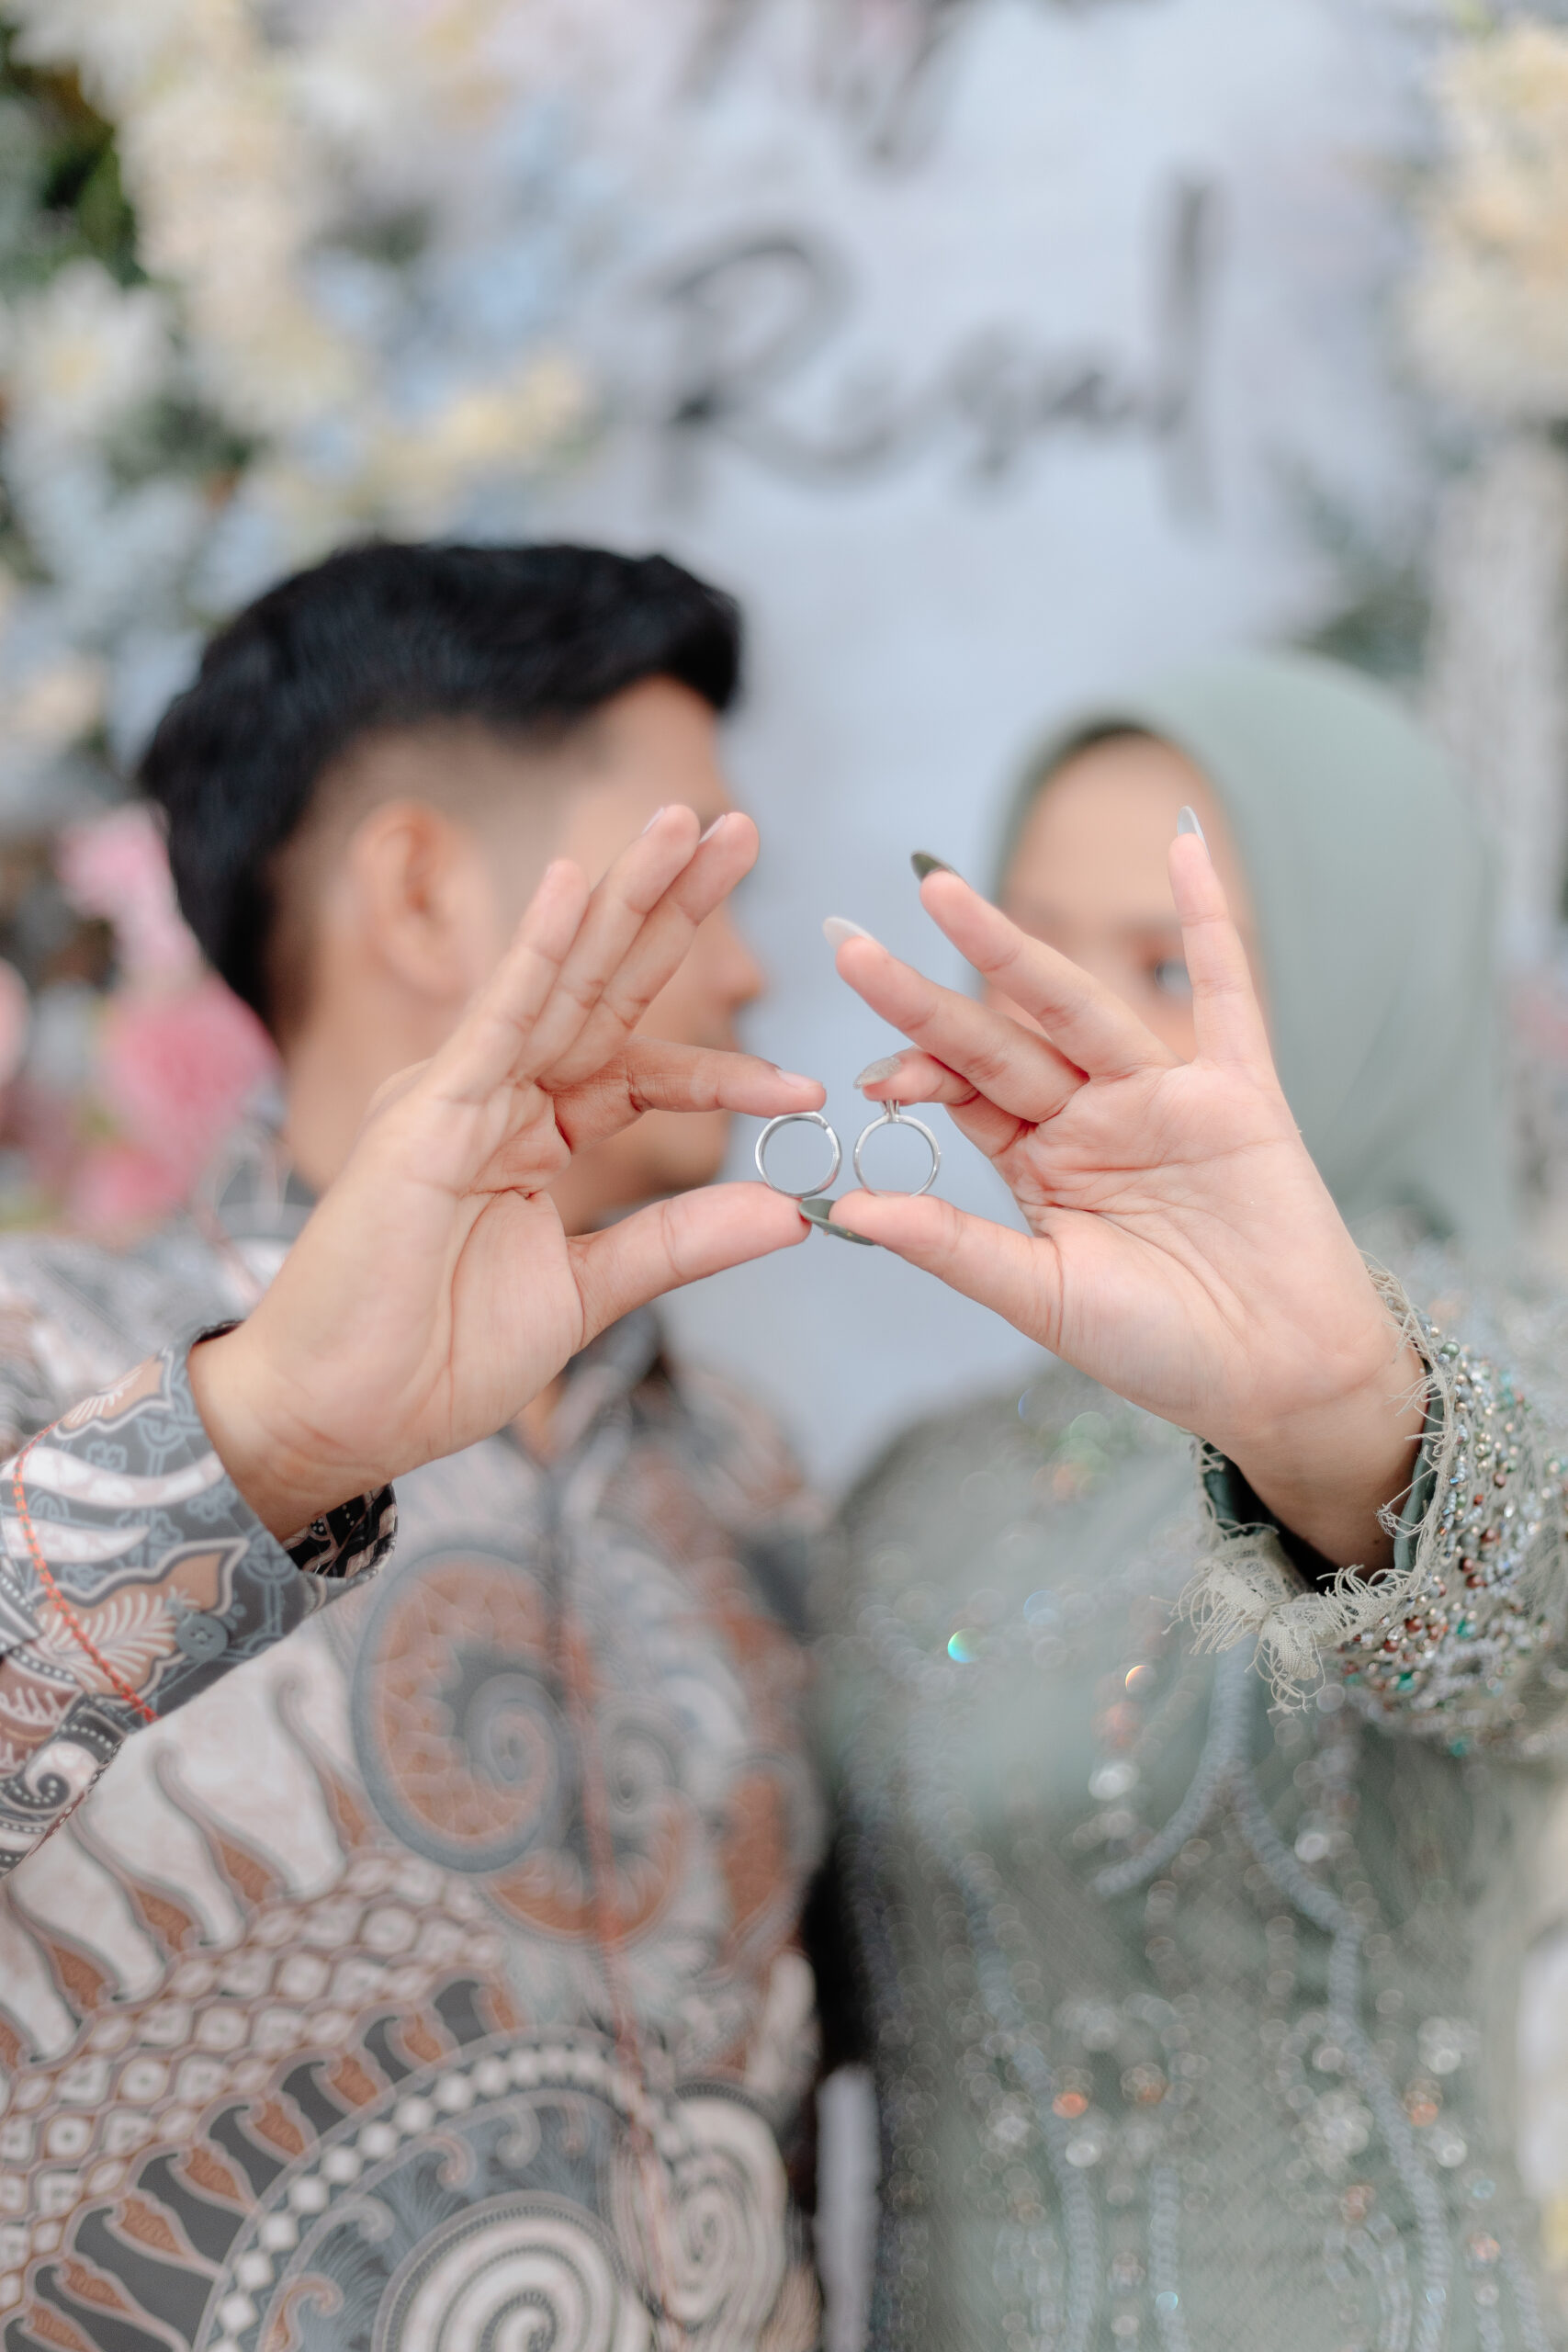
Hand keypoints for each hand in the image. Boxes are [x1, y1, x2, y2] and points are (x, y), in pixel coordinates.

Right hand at [190, 807, 821, 1537]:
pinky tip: (577, 883)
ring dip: (623, 897)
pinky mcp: (427, 1113)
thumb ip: (682, 1243)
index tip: (807, 1086)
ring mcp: (460, 1095)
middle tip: (740, 826)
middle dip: (672, 907)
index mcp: (534, 1134)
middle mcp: (500, 1096)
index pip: (643, 1072)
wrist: (344, 1415)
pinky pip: (497, 1018)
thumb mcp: (589, 1293)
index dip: (723, 1066)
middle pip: (606, 988)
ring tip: (686, 825)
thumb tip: (792, 1213)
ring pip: (562, 979)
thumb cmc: (440, 1357)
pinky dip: (536, 951)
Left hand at [825, 834, 1424, 1568]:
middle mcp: (1092, 1117)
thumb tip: (842, 1210)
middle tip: (848, 943)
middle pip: (999, 1039)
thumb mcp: (1042, 1298)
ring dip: (1013, 949)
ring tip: (939, 891)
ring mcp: (1164, 1098)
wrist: (1281, 1380)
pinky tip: (1187, 846)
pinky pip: (1227, 992)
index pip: (963, 1092)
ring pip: (1077, 1009)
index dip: (915, 1069)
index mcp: (1040, 1164)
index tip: (867, 1070)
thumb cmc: (1161, 1351)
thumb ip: (952, 1247)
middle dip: (925, 992)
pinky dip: (1209, 922)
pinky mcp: (1240, 1094)